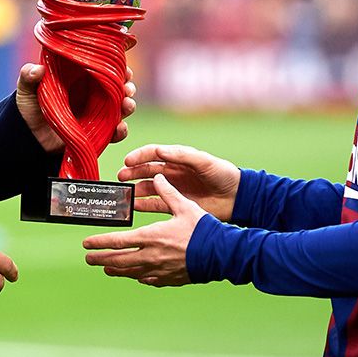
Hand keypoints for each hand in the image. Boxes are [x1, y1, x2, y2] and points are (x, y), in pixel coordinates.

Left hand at [16, 63, 136, 152]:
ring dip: (128, 105)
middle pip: (118, 86)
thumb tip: (36, 70)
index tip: (123, 67)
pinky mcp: (97, 132)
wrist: (29, 138)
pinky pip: (114, 131)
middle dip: (128, 86)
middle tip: (127, 88)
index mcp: (79, 76)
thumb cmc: (29, 107)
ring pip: (121, 106)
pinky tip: (120, 129)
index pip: (104, 66)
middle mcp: (92, 92)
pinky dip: (121, 131)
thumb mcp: (26, 91)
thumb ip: (28, 78)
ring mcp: (96, 112)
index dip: (117, 65)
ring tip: (127, 106)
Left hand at [82, 174, 204, 286]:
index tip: (86, 244)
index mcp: (151, 236)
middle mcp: (151, 256)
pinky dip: (138, 276)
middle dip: (101, 259)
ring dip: (116, 270)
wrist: (221, 254)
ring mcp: (159, 270)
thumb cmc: (203, 230)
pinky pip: (148, 279)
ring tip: (106, 269)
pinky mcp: (169, 278)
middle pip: (118, 260)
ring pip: (131, 272)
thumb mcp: (185, 206)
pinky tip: (137, 276)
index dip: (99, 243)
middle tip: (89, 258)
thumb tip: (157, 177)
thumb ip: (168, 192)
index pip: (117, 241)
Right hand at [118, 144, 239, 221]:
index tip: (127, 161)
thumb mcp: (204, 161)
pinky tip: (134, 206)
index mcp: (178, 158)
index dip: (139, 156)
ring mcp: (173, 189)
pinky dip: (144, 204)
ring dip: (135, 189)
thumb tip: (159, 151)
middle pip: (146, 170)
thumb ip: (182, 155)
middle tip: (120, 177)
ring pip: (148, 187)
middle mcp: (173, 172)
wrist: (237, 198)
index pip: (153, 154)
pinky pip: (156, 204)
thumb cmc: (223, 174)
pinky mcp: (176, 204)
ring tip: (124, 193)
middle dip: (132, 172)